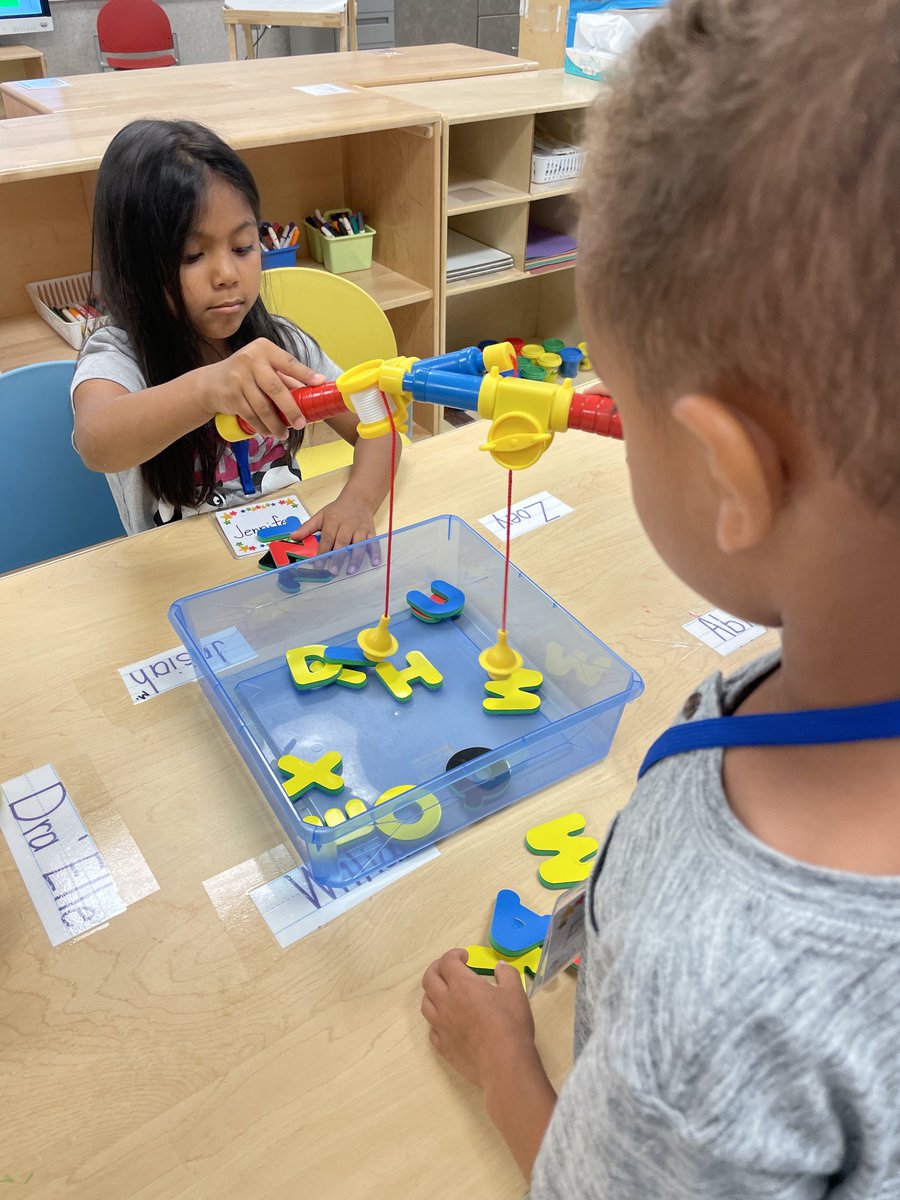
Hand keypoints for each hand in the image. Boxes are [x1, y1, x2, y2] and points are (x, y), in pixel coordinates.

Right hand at [203, 338, 324, 438]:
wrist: (210, 383)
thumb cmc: (246, 375)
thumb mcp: (264, 369)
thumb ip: (286, 378)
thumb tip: (313, 393)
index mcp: (263, 349)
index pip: (288, 363)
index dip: (305, 374)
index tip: (320, 383)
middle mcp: (250, 360)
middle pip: (276, 388)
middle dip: (291, 409)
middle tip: (301, 424)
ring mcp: (238, 377)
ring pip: (263, 407)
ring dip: (276, 424)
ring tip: (284, 433)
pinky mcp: (231, 395)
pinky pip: (251, 415)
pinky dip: (262, 427)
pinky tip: (268, 432)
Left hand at [292, 492, 381, 574]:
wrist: (358, 498)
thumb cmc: (338, 509)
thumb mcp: (321, 515)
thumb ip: (307, 527)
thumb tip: (293, 536)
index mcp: (333, 521)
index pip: (327, 538)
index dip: (323, 551)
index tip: (319, 564)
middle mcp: (347, 525)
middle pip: (342, 542)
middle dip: (338, 557)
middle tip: (334, 571)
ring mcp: (360, 528)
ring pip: (358, 544)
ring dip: (355, 558)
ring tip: (351, 571)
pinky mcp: (371, 531)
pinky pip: (373, 542)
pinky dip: (375, 552)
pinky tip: (374, 563)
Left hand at [421, 949, 535, 1090]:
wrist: (504, 1064)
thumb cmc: (510, 1025)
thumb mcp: (515, 993)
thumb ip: (507, 974)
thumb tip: (500, 967)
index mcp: (462, 985)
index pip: (447, 962)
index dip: (454, 955)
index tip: (464, 957)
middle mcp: (446, 1002)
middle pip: (429, 979)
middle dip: (437, 968)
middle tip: (450, 969)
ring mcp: (441, 1025)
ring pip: (425, 1003)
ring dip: (433, 993)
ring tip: (445, 993)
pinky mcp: (442, 1046)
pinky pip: (431, 1028)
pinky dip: (436, 1020)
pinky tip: (448, 1022)